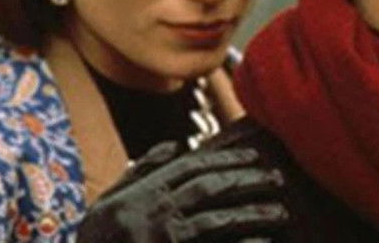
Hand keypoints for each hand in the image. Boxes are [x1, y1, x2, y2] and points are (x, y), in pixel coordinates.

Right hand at [76, 139, 287, 241]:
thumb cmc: (98, 238)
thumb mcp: (112, 198)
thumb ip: (144, 169)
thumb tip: (177, 145)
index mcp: (147, 190)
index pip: (193, 166)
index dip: (225, 158)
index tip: (253, 155)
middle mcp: (156, 209)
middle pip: (209, 186)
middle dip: (245, 178)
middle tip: (276, 175)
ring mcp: (163, 237)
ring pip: (216, 218)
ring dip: (251, 212)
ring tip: (280, 210)